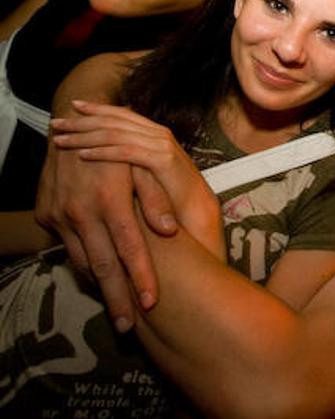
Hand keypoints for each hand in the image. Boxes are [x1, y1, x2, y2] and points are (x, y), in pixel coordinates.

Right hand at [36, 118, 169, 332]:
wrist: (71, 126)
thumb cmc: (118, 146)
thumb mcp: (140, 164)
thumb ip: (155, 197)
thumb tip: (168, 229)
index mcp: (109, 199)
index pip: (129, 247)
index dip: (140, 277)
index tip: (151, 303)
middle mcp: (80, 211)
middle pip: (102, 266)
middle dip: (117, 299)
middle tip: (129, 328)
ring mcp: (59, 215)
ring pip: (81, 261)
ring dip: (99, 286)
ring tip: (117, 309)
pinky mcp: (47, 216)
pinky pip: (68, 248)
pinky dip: (84, 264)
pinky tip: (99, 276)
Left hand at [52, 101, 221, 250]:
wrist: (196, 211)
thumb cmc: (171, 195)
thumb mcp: (147, 171)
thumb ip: (131, 158)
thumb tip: (105, 152)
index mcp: (155, 133)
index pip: (121, 114)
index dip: (95, 110)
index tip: (72, 109)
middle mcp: (159, 134)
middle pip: (114, 120)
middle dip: (82, 121)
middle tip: (56, 123)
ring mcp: (162, 145)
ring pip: (116, 134)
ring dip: (84, 136)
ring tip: (61, 140)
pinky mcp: (162, 160)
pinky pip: (126, 153)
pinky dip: (102, 153)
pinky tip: (82, 155)